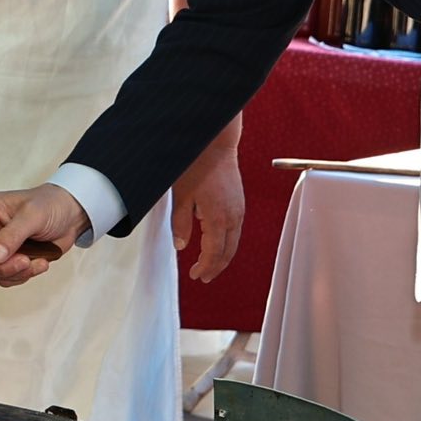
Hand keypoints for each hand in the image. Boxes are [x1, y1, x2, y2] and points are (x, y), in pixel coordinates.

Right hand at [0, 185, 87, 287]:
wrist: (73, 214)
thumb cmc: (50, 204)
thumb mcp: (32, 215)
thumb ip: (12, 235)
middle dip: (1, 266)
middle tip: (24, 261)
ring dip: (16, 272)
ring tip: (37, 261)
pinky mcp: (12, 259)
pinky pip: (8, 277)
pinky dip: (24, 275)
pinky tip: (41, 263)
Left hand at [172, 142, 244, 281]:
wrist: (215, 143)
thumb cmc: (196, 165)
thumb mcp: (181, 197)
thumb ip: (181, 224)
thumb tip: (181, 246)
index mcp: (218, 219)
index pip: (214, 254)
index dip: (205, 268)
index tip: (196, 275)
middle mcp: (233, 217)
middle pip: (228, 252)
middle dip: (216, 267)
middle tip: (204, 276)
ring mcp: (239, 209)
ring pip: (234, 241)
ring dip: (223, 255)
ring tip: (211, 264)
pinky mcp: (239, 202)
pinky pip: (236, 229)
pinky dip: (227, 241)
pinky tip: (216, 241)